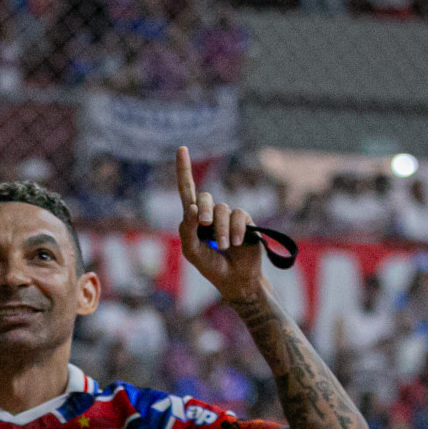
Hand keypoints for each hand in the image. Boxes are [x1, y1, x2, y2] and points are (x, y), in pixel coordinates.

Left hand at [175, 145, 263, 303]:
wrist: (235, 279)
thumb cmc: (211, 266)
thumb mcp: (192, 252)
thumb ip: (187, 231)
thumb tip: (191, 208)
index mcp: (194, 219)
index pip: (187, 191)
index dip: (184, 170)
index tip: (181, 148)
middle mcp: (211, 214)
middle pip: (204, 198)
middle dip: (203, 210)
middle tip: (203, 224)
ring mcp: (229, 217)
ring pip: (222, 210)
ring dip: (220, 229)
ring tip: (223, 247)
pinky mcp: (245, 222)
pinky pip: (239, 216)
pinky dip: (236, 230)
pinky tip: (236, 243)